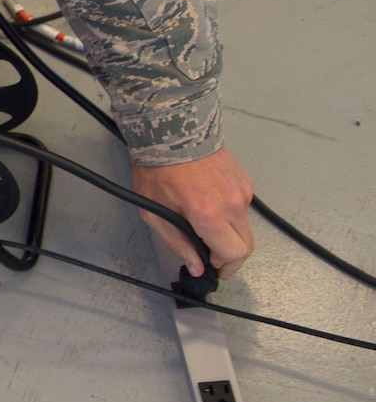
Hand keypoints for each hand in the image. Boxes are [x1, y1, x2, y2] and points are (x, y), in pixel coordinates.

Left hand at [132, 146, 254, 278]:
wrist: (171, 133)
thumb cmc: (157, 171)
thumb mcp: (155, 213)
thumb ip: (178, 243)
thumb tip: (197, 267)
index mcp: (210, 215)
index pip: (234, 254)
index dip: (225, 266)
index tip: (213, 268)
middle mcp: (233, 204)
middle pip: (246, 245)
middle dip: (230, 255)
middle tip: (211, 254)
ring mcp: (242, 191)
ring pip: (244, 226)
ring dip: (228, 232)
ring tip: (202, 222)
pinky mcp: (245, 180)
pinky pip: (242, 207)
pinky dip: (229, 213)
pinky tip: (208, 202)